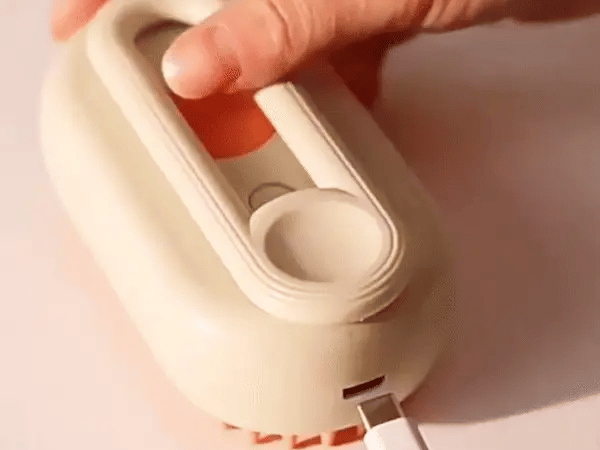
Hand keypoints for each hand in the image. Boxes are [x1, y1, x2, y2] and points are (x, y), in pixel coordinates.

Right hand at [50, 0, 599, 102]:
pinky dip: (322, 94)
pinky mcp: (376, 10)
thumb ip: (283, 23)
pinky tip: (327, 123)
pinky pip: (325, 54)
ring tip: (230, 129)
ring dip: (253, 85)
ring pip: (269, 35)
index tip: (73, 31)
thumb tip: (196, 65)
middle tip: (149, 97)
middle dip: (179, 49)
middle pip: (216, 2)